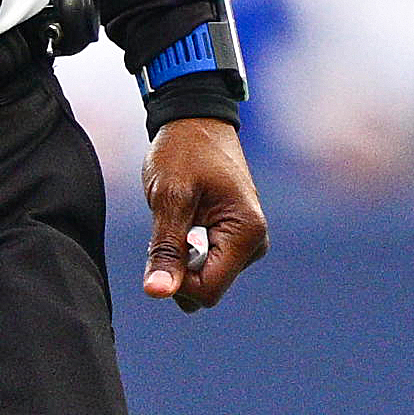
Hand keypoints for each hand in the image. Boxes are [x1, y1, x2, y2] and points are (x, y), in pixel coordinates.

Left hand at [143, 118, 269, 310]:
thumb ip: (165, 248)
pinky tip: (187, 219)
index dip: (177, 280)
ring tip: (180, 217)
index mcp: (247, 233)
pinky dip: (187, 250)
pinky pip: (206, 265)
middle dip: (179, 268)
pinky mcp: (236, 240)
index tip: (162, 246)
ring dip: (181, 257)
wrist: (195, 122)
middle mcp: (255, 243)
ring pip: (205, 279)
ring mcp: (248, 243)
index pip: (208, 290)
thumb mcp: (169, 198)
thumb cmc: (183, 151)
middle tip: (170, 224)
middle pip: (207, 289)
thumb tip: (158, 292)